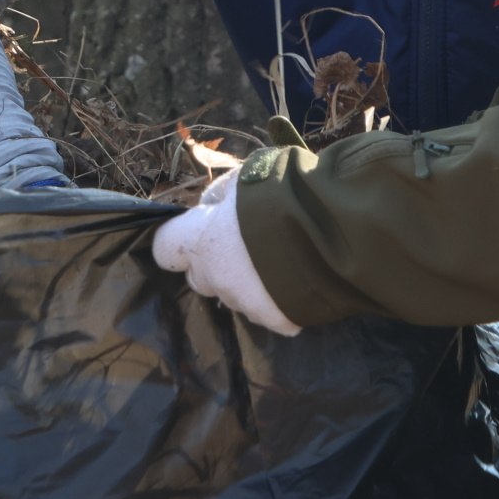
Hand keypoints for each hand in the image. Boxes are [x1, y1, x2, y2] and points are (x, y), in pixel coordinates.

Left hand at [150, 172, 299, 335]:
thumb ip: (220, 195)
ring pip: (236, 296)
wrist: (334, 229)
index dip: (178, 242)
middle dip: (216, 265)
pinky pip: (270, 313)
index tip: (194, 235)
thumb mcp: (244, 177)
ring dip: (249, 282)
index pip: (165, 249)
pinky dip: (280, 301)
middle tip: (244, 246)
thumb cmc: (283, 194)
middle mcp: (217, 278)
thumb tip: (211, 205)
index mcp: (202, 241)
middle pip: (201, 278)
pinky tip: (300, 280)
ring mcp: (246, 303)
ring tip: (281, 259)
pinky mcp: (277, 321)